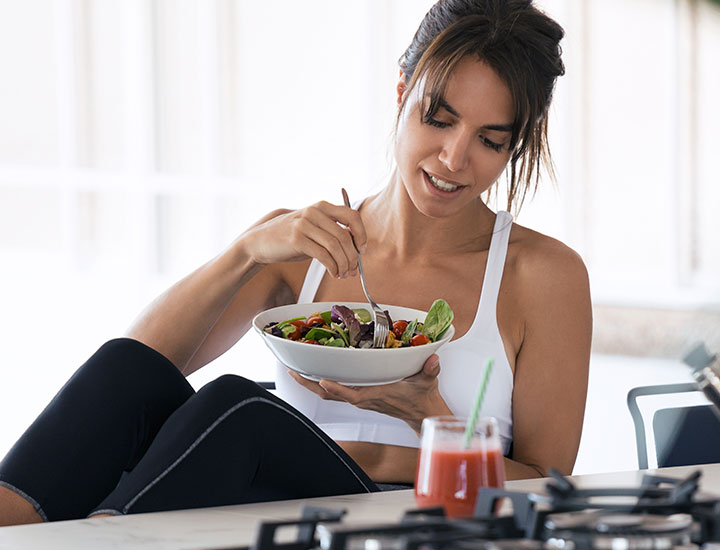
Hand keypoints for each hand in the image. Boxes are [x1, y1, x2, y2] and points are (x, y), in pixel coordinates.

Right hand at [240, 201, 366, 278]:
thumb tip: (357, 248)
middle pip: (345, 236)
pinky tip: (333, 273)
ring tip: (343, 274)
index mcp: (322, 206)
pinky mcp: (297, 239)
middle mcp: (314, 212)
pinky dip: (332, 267)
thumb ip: (332, 231)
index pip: (352, 215)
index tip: (362, 249)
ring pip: (335, 247)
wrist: (262, 240)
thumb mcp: (313, 227)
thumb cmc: (292, 236)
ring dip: (343, 264)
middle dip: (353, 257)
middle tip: (354, 270)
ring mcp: (305, 224)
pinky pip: (323, 255)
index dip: (361, 234)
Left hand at [288, 354, 451, 432]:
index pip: (353, 395)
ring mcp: (360, 399)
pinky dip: (322, 384)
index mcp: (377, 395)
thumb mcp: (428, 380)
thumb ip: (430, 370)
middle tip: (293, 372)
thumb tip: (433, 360)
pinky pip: (335, 393)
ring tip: (296, 372)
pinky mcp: (359, 397)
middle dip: (311, 385)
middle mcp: (364, 399)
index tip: (322, 379)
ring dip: (312, 385)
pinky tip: (314, 374)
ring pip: (330, 395)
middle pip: (331, 395)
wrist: (422, 414)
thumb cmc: (422, 397)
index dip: (337, 388)